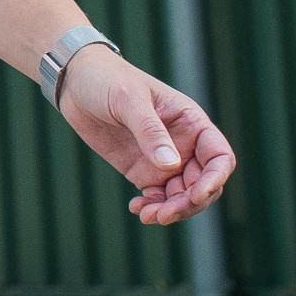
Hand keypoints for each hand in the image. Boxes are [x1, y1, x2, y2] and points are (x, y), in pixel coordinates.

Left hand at [58, 46, 236, 223]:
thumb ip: (149, 130)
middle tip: (163, 214)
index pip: (219, 157)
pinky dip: (152, 206)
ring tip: (148, 216)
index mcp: (191, 122)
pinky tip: (137, 209)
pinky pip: (157, 196)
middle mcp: (184, 144)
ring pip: (181, 195)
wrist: (76, 82)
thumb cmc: (107, 79)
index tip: (196, 195)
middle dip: (189, 203)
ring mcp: (164, 159)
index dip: (215, 179)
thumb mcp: (128, 99)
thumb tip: (171, 165)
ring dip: (171, 210)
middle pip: (203, 183)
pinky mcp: (142, 169)